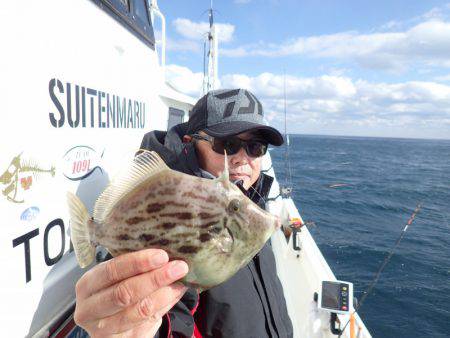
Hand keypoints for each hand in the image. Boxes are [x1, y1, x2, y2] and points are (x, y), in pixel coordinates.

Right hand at [74, 249, 188, 336]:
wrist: (112, 326)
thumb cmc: (116, 292)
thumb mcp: (117, 278)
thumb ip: (136, 268)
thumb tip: (167, 255)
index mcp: (87, 285)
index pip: (111, 271)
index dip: (137, 262)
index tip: (162, 255)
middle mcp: (89, 309)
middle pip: (124, 292)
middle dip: (155, 278)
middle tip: (178, 267)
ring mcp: (103, 330)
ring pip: (138, 311)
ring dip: (164, 294)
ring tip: (181, 282)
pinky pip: (148, 322)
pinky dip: (165, 306)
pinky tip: (176, 294)